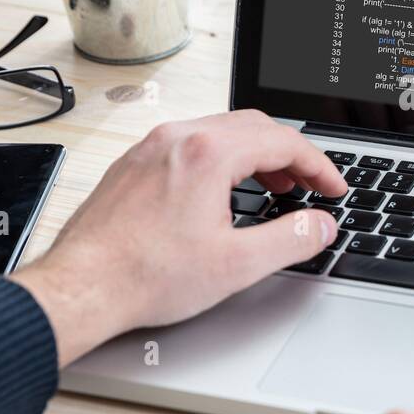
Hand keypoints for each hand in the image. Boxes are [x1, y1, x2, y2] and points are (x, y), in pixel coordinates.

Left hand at [12, 110, 345, 365]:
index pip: (283, 141)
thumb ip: (290, 240)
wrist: (80, 287)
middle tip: (310, 185)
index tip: (332, 188)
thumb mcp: (236, 265)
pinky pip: (189, 143)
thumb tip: (320, 225)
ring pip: (220, 131)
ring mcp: (151, 147)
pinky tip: (224, 190)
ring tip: (274, 185)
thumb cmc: (144, 276)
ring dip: (256, 153)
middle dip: (290, 154)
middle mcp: (177, 138)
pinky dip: (221, 158)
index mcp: (207, 154)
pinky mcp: (134, 164)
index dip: (319, 165)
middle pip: (253, 126)